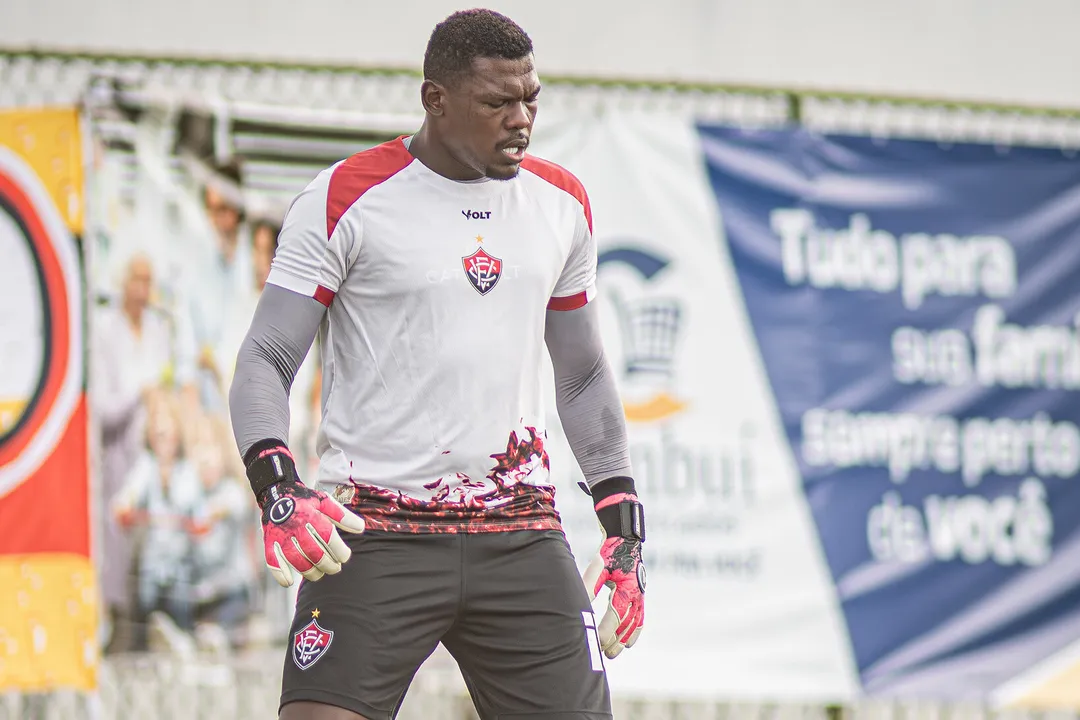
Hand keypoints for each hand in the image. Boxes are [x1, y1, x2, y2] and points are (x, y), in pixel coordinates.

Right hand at [258, 480, 365, 587]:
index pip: (329, 538)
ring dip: (310, 572)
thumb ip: (342, 515)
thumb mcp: (325, 501)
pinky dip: (280, 574)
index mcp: (312, 516)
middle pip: (315, 553)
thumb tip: (361, 528)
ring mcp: (282, 536)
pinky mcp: (269, 542)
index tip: (345, 557)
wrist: (277, 493)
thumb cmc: (306, 500)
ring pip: (297, 561)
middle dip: (328, 565)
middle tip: (335, 568)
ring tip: (319, 574)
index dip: (340, 551)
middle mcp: (296, 527)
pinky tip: (288, 582)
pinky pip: (272, 561)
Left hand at [583, 535, 644, 658]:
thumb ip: (592, 582)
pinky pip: (640, 619)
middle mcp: (636, 595)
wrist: (626, 541)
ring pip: (634, 624)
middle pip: (625, 624)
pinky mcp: (639, 597)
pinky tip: (628, 644)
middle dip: (613, 640)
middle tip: (599, 652)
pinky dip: (635, 632)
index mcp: (626, 588)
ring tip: (612, 654)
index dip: (606, 630)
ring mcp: (640, 596)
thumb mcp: (600, 565)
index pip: (616, 615)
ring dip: (623, 640)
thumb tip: (583, 600)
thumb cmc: (610, 553)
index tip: (595, 641)